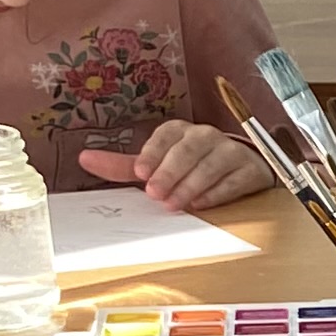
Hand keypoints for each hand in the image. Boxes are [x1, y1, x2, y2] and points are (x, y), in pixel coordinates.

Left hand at [80, 119, 269, 211]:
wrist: (242, 172)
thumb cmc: (193, 168)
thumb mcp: (158, 165)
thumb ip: (125, 167)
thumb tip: (84, 159)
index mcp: (181, 131)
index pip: (166, 136)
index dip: (153, 153)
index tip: (140, 173)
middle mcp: (207, 136)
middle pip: (189, 149)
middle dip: (170, 171)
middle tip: (155, 193)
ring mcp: (232, 152)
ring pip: (211, 164)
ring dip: (191, 185)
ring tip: (176, 204)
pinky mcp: (251, 171)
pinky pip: (234, 181)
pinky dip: (218, 193)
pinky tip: (202, 204)